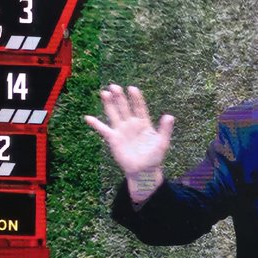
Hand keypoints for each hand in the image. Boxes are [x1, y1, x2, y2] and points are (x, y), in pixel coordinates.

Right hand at [85, 84, 174, 202]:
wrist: (143, 171)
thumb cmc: (154, 157)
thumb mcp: (162, 143)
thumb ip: (165, 130)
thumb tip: (170, 116)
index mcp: (144, 123)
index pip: (139, 107)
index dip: (136, 98)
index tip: (132, 88)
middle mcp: (131, 124)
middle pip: (124, 107)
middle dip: (120, 97)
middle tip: (115, 86)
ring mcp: (121, 130)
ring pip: (114, 114)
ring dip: (109, 104)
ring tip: (104, 93)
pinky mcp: (113, 139)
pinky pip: (103, 130)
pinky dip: (96, 124)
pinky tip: (88, 118)